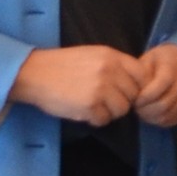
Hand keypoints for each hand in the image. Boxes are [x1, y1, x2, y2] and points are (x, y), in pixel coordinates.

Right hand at [10, 45, 145, 125]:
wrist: (33, 73)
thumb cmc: (62, 65)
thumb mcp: (92, 55)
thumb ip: (115, 65)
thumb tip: (138, 83)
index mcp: (111, 56)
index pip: (143, 75)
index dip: (138, 86)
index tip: (127, 91)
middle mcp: (109, 71)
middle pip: (134, 95)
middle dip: (122, 100)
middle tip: (104, 100)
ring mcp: (101, 88)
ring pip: (122, 110)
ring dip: (109, 112)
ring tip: (92, 104)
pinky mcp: (90, 105)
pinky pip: (105, 120)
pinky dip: (95, 119)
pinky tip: (83, 110)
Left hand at [133, 43, 176, 127]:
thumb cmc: (164, 60)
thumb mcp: (150, 58)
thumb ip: (142, 73)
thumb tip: (134, 91)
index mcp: (173, 67)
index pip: (161, 85)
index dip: (146, 96)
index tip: (135, 99)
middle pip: (166, 103)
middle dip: (147, 109)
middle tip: (136, 108)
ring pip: (170, 114)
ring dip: (153, 117)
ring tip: (142, 112)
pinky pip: (176, 119)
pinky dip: (162, 121)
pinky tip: (152, 116)